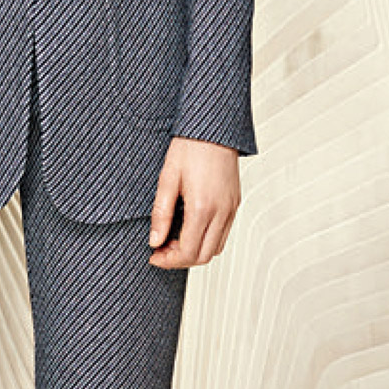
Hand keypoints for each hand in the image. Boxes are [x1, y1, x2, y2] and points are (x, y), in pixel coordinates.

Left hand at [148, 136, 240, 266]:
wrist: (213, 128)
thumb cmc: (190, 147)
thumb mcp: (167, 179)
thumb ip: (160, 214)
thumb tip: (155, 241)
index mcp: (203, 207)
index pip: (188, 252)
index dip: (168, 260)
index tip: (153, 256)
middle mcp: (222, 212)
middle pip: (204, 256)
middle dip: (180, 260)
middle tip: (160, 250)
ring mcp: (231, 208)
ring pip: (216, 248)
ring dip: (194, 251)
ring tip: (173, 239)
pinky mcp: (235, 203)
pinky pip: (223, 233)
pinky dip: (207, 240)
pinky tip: (190, 228)